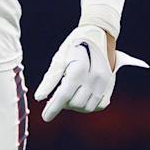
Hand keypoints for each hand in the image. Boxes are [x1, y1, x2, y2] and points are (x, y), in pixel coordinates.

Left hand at [34, 24, 148, 121]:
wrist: (100, 32)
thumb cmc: (76, 43)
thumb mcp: (60, 57)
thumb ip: (50, 79)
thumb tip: (39, 97)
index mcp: (79, 69)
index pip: (64, 96)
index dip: (53, 108)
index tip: (45, 117)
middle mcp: (94, 78)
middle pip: (75, 104)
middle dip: (64, 104)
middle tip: (57, 96)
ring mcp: (104, 82)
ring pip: (87, 107)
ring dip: (76, 106)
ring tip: (69, 95)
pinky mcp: (110, 85)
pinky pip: (99, 105)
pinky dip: (88, 105)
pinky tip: (81, 96)